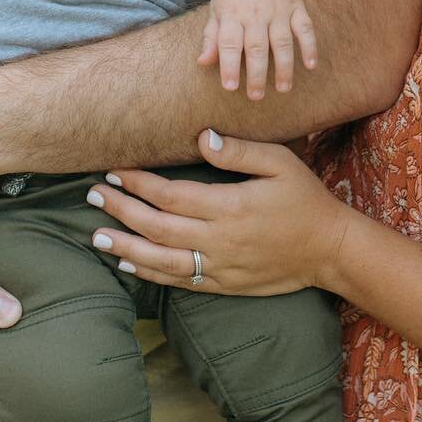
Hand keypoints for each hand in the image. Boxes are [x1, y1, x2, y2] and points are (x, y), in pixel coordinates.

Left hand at [87, 129, 349, 295]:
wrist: (330, 250)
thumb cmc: (305, 199)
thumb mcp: (281, 163)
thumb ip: (240, 151)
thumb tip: (202, 137)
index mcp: (229, 206)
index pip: (170, 194)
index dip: (138, 183)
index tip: (115, 170)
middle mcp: (218, 240)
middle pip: (156, 226)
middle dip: (120, 210)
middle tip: (92, 195)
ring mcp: (219, 266)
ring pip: (160, 259)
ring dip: (125, 246)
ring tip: (96, 235)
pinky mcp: (223, 284)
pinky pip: (179, 280)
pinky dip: (150, 273)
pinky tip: (128, 263)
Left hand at [198, 0, 317, 99]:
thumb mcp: (216, 11)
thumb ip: (210, 38)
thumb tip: (202, 64)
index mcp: (232, 15)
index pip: (228, 43)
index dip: (228, 66)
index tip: (230, 88)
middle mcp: (255, 12)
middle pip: (256, 46)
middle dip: (257, 73)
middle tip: (256, 96)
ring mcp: (278, 9)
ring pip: (282, 41)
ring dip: (284, 66)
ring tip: (284, 89)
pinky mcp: (296, 5)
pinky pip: (305, 27)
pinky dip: (309, 46)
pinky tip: (311, 66)